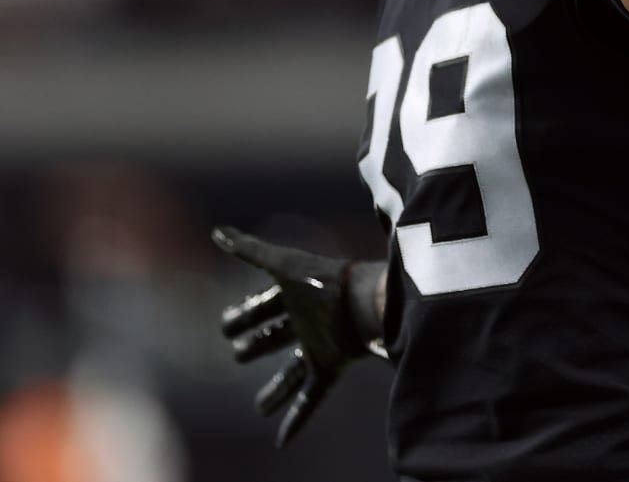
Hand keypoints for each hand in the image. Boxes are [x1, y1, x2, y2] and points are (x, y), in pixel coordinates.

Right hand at [212, 226, 385, 447]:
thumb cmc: (325, 281)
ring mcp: (320, 344)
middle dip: (257, 344)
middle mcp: (307, 321)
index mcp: (296, 295)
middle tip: (236, 355)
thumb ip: (250, 250)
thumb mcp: (282, 265)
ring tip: (260, 409)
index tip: (224, 326)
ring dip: (276, 391)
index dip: (243, 316)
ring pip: (292, 372)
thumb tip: (216, 231)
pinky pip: (312, 397)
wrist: (368, 301)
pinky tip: (281, 441)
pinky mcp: (333, 365)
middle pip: (275, 336)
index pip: (262, 306)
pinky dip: (297, 419)